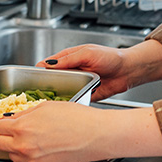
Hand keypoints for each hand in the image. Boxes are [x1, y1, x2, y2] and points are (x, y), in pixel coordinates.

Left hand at [0, 102, 106, 161]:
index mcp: (22, 127)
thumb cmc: (77, 118)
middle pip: (0, 145)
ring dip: (19, 150)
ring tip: (37, 142)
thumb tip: (12, 119)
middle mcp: (23, 146)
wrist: (96, 135)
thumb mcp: (47, 107)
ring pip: (13, 157)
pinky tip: (42, 153)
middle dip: (6, 138)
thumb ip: (25, 114)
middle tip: (18, 133)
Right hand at [36, 40, 161, 100]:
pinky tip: (64, 108)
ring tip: (49, 103)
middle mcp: (72, 72)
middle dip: (45, 87)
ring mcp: (78, 84)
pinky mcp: (85, 95)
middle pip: (52, 80)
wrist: (129, 71)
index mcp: (70, 59)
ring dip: (57, 97)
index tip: (32, 79)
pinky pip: (74, 101)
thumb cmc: (111, 57)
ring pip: (61, 92)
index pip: (48, 65)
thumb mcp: (87, 53)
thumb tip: (49, 64)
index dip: (39, 71)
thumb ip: (68, 59)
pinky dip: (69, 104)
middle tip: (38, 94)